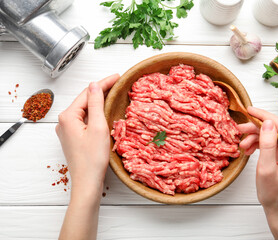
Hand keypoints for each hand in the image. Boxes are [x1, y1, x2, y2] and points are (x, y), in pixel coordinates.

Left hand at [56, 74, 118, 239]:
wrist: (87, 183)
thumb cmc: (93, 158)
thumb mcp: (98, 127)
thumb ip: (96, 104)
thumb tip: (95, 85)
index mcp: (68, 116)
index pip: (87, 93)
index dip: (104, 83)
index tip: (118, 77)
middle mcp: (64, 122)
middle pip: (85, 101)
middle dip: (101, 91)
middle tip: (118, 85)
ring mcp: (67, 131)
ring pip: (85, 111)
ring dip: (99, 102)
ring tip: (114, 95)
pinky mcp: (73, 138)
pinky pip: (85, 120)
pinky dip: (95, 114)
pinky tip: (105, 112)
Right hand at [238, 106, 277, 239]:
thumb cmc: (274, 195)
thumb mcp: (266, 169)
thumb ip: (267, 144)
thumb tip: (267, 122)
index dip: (263, 116)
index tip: (248, 110)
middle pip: (277, 130)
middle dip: (257, 129)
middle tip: (240, 130)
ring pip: (275, 136)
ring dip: (257, 138)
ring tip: (243, 145)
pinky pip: (276, 144)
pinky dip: (262, 145)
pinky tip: (251, 150)